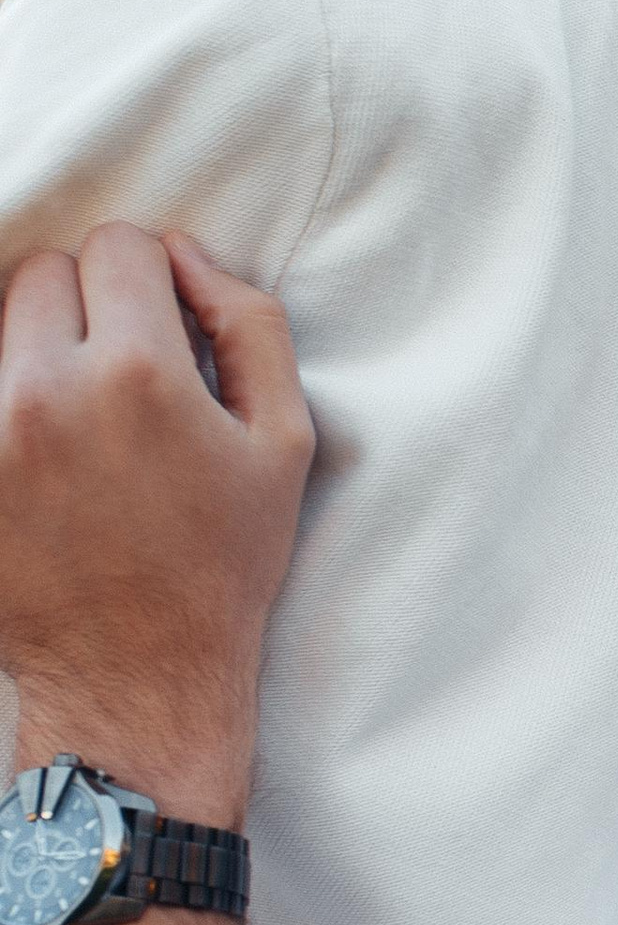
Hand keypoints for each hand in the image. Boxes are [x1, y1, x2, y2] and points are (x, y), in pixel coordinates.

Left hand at [0, 228, 313, 812]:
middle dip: (87, 305)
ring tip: (76, 415)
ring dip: (37, 351)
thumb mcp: (283, 442)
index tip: (165, 326)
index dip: (152, 277)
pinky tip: (46, 452)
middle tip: (121, 373)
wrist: (138, 677)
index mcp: (140, 373)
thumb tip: (187, 255)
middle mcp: (47, 391)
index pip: (119, 246)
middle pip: (43, 274)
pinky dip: (10, 406)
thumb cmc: (222, 563)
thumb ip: (250, 326)